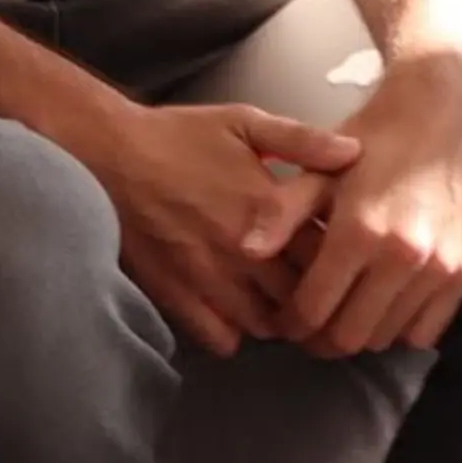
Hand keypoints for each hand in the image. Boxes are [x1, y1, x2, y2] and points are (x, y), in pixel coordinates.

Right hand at [74, 100, 361, 356]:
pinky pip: (222, 339)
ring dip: (279, 319)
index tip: (342, 260)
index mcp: (270, 209)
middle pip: (307, 299)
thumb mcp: (243, 122)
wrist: (106, 150)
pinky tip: (236, 314)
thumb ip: (302, 140)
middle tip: (318, 291)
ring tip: (279, 305)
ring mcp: (211, 279)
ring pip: (269, 325)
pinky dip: (235, 334)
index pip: (333, 258)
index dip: (344, 263)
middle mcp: (246, 253)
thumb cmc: (176, 135)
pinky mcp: (177, 295)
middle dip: (317, 298)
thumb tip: (355, 156)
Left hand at [274, 50, 461, 358]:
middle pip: (351, 336)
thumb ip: (282, 210)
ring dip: (360, 334)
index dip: (290, 323)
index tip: (280, 319)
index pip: (314, 309)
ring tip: (340, 314)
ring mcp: (439, 270)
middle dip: (320, 338)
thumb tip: (246, 250)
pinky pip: (427, 330)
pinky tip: (380, 307)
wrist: (444, 113)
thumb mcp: (319, 167)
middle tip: (306, 325)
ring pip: (388, 338)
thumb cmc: (372, 138)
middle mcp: (402, 258)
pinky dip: (399, 329)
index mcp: (358, 231)